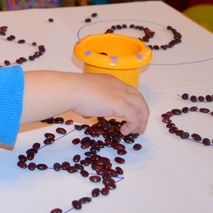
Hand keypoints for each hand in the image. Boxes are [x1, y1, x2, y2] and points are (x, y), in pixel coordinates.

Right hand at [20, 71, 149, 134]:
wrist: (71, 89)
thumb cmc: (73, 90)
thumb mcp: (85, 94)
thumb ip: (91, 102)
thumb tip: (88, 112)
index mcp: (110, 81)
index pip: (127, 91)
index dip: (131, 103)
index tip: (129, 113)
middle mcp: (119, 86)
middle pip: (138, 97)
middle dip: (142, 111)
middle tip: (140, 123)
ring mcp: (121, 94)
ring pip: (141, 106)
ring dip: (142, 119)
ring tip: (139, 130)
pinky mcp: (120, 104)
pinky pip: (133, 116)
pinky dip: (133, 125)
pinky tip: (125, 131)